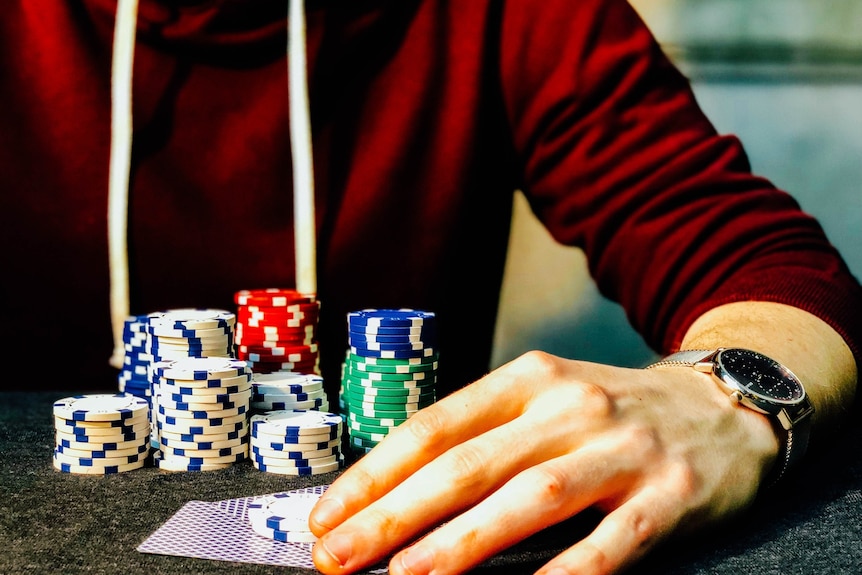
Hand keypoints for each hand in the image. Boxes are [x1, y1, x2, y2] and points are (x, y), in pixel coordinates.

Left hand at [309, 350, 778, 574]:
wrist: (723, 405)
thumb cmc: (612, 411)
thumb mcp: (546, 398)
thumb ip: (485, 434)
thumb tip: (400, 490)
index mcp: (529, 379)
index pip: (434, 426)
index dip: (375, 473)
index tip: (328, 515)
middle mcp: (570, 407)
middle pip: (468, 464)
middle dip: (394, 514)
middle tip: (339, 555)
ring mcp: (622, 450)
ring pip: (530, 500)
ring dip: (460, 543)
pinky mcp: (668, 496)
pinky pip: (609, 546)